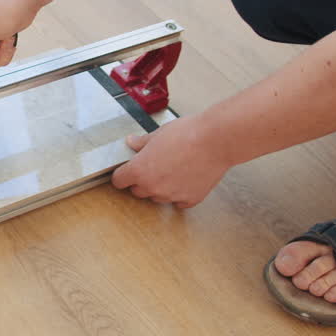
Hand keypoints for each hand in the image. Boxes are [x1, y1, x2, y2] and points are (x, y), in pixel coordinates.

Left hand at [111, 118, 231, 207]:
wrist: (216, 140)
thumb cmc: (187, 133)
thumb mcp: (158, 134)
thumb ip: (142, 143)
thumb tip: (132, 142)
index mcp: (139, 170)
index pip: (119, 181)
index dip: (123, 174)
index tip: (127, 171)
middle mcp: (152, 187)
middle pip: (137, 191)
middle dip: (142, 181)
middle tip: (155, 166)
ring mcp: (171, 196)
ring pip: (158, 197)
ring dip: (161, 187)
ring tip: (174, 169)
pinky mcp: (190, 199)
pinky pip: (179, 202)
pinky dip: (180, 193)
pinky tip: (186, 179)